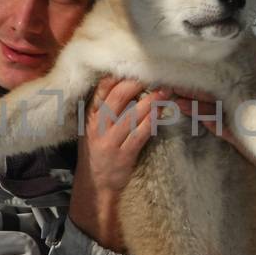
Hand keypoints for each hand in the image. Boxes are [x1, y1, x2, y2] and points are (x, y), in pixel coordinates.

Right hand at [69, 76, 160, 251]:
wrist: (95, 186)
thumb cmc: (97, 154)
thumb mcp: (93, 130)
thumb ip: (105, 110)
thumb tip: (126, 86)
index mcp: (90, 117)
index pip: (102, 89)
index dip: (120, 76)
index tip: (135, 67)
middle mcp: (98, 127)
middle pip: (118, 97)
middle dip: (138, 83)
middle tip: (155, 76)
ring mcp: (110, 141)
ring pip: (133, 114)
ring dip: (152, 101)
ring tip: (165, 91)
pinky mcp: (124, 155)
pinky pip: (141, 133)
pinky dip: (153, 121)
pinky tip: (162, 113)